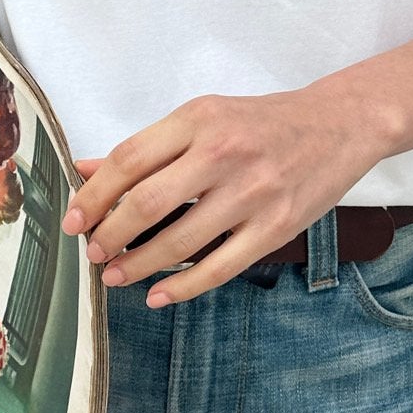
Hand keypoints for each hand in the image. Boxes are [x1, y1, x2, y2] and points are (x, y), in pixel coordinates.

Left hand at [59, 88, 382, 306]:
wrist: (340, 125)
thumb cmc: (263, 123)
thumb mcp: (204, 118)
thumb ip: (148, 147)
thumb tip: (86, 171)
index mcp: (199, 119)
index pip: (129, 160)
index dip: (92, 196)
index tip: (73, 220)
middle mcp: (224, 153)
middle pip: (147, 202)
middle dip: (110, 235)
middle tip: (93, 251)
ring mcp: (253, 193)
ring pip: (180, 241)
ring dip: (138, 264)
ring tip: (116, 274)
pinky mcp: (277, 227)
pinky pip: (220, 266)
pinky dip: (183, 286)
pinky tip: (159, 294)